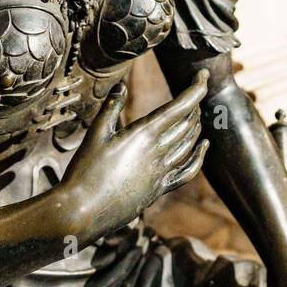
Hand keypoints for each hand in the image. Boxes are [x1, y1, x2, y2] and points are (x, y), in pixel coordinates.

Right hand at [60, 70, 209, 239]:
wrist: (83, 212)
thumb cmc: (85, 172)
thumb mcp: (95, 134)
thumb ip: (110, 108)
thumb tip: (121, 86)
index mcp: (143, 135)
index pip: (179, 107)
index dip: (195, 89)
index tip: (203, 75)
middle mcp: (157, 153)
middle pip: (188, 123)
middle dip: (195, 104)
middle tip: (195, 90)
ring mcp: (160, 173)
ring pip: (190, 144)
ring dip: (196, 125)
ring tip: (196, 113)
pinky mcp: (158, 189)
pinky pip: (187, 171)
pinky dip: (199, 156)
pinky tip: (203, 147)